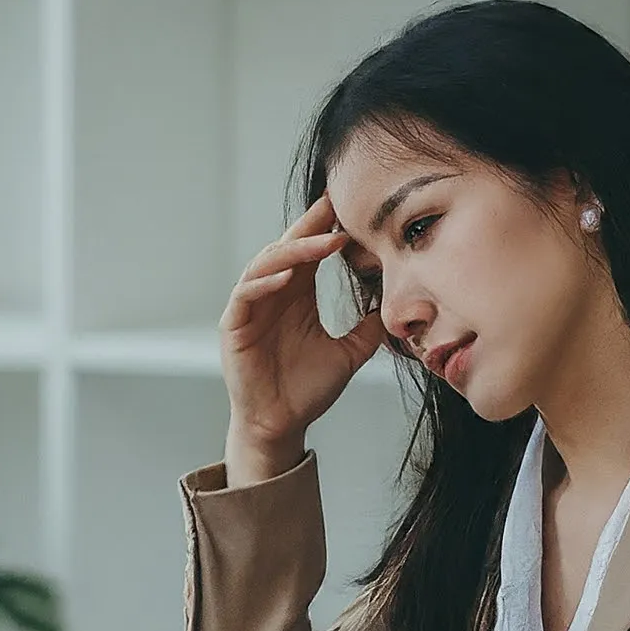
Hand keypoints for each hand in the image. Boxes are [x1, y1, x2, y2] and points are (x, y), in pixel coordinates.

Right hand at [219, 194, 387, 482]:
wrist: (282, 425)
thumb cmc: (308, 391)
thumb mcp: (350, 354)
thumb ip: (368, 329)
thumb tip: (394, 307)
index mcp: (296, 295)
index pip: (309, 251)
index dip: (326, 227)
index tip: (349, 206)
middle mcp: (272, 294)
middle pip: (288, 247)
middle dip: (311, 226)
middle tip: (335, 205)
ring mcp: (251, 308)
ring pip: (267, 264)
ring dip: (294, 250)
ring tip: (325, 242)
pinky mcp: (234, 327)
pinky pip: (245, 295)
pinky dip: (264, 282)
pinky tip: (287, 275)